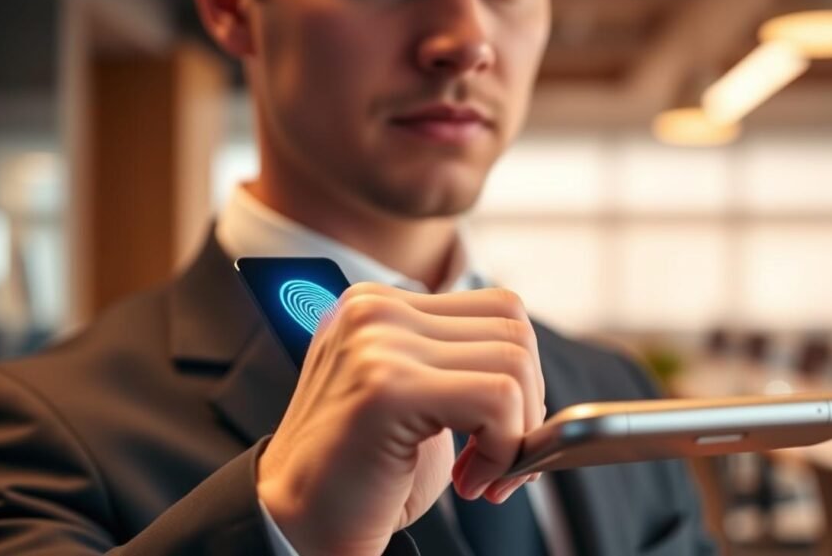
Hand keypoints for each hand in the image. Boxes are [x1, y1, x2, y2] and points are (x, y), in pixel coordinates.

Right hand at [256, 282, 545, 555]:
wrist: (296, 528)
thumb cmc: (358, 476)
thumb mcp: (416, 400)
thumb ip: (463, 367)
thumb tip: (535, 376)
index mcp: (379, 304)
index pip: (498, 310)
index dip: (521, 376)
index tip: (502, 433)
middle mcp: (373, 310)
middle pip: (514, 329)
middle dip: (527, 403)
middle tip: (497, 459)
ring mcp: (376, 342)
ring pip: (514, 362)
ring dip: (514, 433)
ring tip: (477, 472)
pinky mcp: (387, 386)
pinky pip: (497, 399)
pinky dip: (502, 450)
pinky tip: (468, 482)